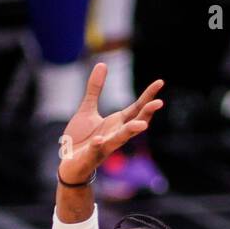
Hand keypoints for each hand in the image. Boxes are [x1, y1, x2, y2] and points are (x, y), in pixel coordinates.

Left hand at [58, 63, 164, 184]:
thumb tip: (102, 64)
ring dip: (130, 132)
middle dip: (146, 114)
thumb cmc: (81, 138)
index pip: (137, 108)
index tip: (160, 82)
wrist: (69, 164)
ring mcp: (104, 146)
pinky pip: (95, 150)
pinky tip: (98, 140)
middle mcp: (115, 135)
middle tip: (159, 103)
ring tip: (142, 124)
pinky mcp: (90, 156)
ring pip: (120, 139)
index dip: (148, 96)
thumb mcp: (87, 109)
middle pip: (134, 123)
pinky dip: (97, 145)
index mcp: (116, 123)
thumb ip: (95, 89)